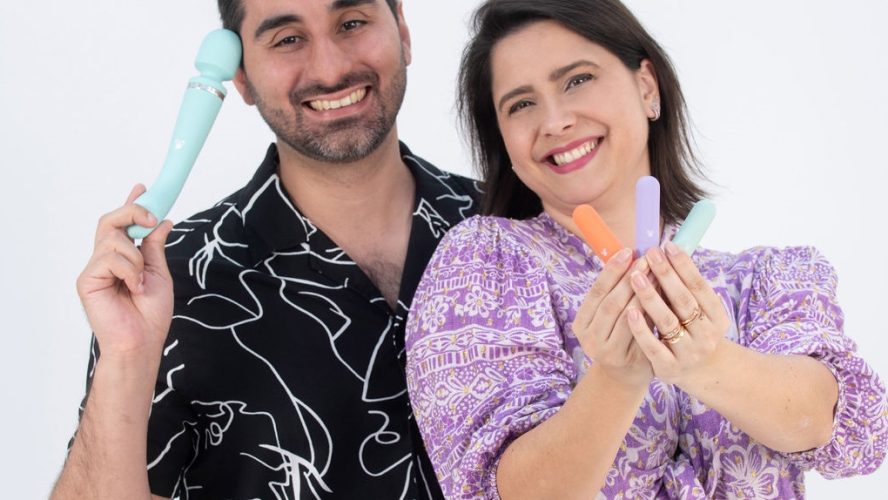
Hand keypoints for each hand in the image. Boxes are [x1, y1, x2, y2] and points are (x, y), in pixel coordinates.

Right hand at [76, 184, 173, 359]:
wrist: (142, 342)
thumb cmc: (150, 314)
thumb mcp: (159, 273)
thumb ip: (155, 247)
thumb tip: (163, 221)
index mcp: (124, 258)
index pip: (123, 225)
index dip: (131, 205)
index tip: (143, 188)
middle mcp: (105, 261)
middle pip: (110, 222)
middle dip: (132, 212)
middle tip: (151, 218)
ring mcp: (94, 269)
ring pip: (113, 239)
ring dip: (136, 257)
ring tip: (142, 281)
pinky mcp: (87, 280)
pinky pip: (110, 258)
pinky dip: (130, 271)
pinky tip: (134, 288)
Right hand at [572, 248, 653, 388]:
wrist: (624, 375)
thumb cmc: (620, 337)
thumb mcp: (609, 317)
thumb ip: (617, 292)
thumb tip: (633, 254)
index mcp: (581, 322)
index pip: (596, 291)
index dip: (612, 270)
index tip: (628, 251)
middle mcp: (589, 337)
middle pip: (611, 302)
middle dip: (630, 278)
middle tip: (647, 258)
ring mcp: (606, 350)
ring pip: (627, 316)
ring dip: (643, 292)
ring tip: (657, 272)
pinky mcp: (626, 359)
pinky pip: (641, 330)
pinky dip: (651, 311)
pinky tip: (663, 297)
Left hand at [626, 242, 731, 385]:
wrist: (704, 373)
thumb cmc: (696, 331)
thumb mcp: (703, 311)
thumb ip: (688, 288)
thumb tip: (669, 251)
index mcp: (716, 316)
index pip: (699, 286)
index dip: (684, 265)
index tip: (667, 245)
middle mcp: (706, 334)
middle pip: (684, 301)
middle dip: (665, 275)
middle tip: (648, 254)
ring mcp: (688, 352)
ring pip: (667, 322)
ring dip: (650, 297)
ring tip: (634, 276)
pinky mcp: (670, 367)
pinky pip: (653, 347)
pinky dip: (641, 329)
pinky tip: (628, 312)